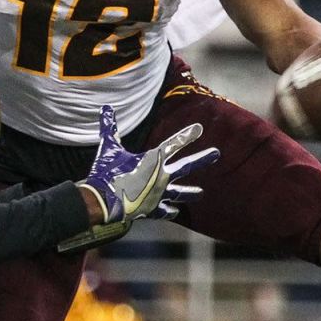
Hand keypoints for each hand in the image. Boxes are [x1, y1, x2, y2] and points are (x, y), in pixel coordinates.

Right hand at [78, 105, 218, 223]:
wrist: (104, 201)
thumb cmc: (106, 172)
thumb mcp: (109, 147)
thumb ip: (109, 128)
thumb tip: (105, 109)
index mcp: (153, 159)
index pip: (173, 143)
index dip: (187, 135)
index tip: (199, 129)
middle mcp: (161, 176)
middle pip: (186, 165)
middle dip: (202, 159)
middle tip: (216, 153)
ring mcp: (159, 194)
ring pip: (180, 193)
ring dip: (191, 192)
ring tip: (201, 193)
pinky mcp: (153, 209)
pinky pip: (166, 211)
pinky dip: (170, 210)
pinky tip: (175, 211)